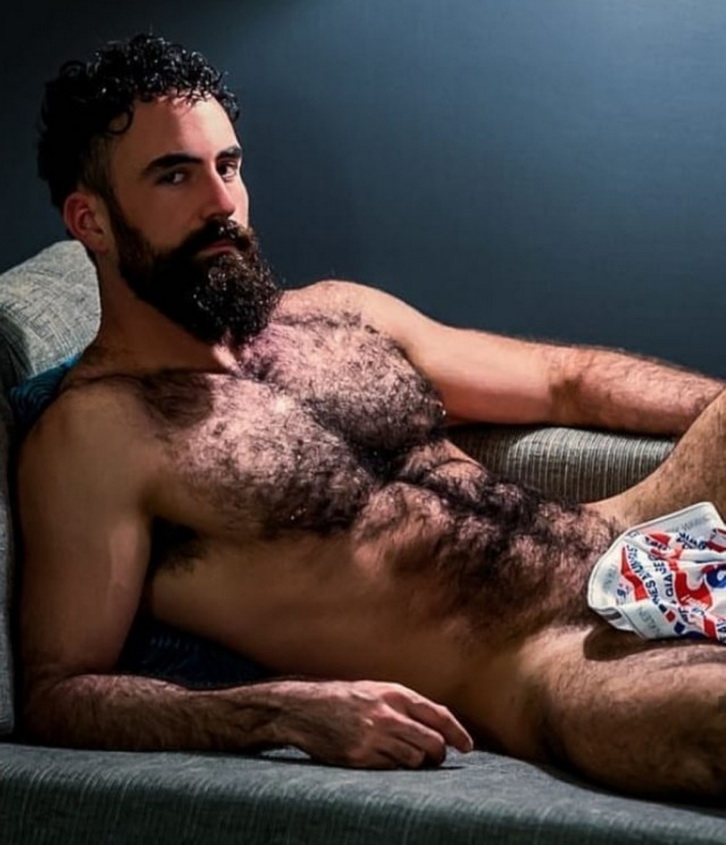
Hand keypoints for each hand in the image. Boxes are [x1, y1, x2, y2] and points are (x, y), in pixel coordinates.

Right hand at [279, 679, 473, 768]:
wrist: (304, 708)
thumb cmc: (344, 699)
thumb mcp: (376, 690)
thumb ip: (405, 705)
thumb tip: (438, 727)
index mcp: (393, 694)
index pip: (437, 715)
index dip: (457, 733)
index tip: (467, 746)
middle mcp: (387, 715)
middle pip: (432, 742)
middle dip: (439, 754)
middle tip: (435, 758)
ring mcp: (373, 737)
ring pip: (414, 759)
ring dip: (416, 762)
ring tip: (405, 756)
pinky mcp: (360, 757)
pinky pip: (391, 769)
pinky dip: (394, 767)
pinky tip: (383, 758)